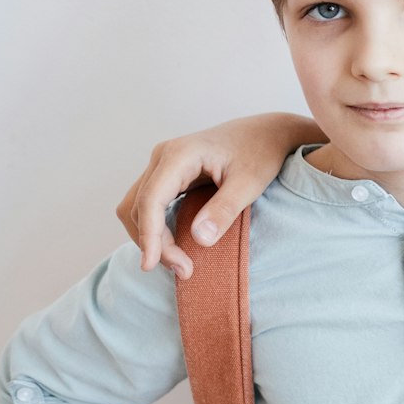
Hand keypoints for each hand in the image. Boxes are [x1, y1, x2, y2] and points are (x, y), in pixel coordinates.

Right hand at [117, 113, 318, 277]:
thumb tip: (199, 239)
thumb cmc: (260, 153)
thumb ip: (225, 209)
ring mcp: (162, 165)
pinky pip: (149, 204)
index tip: (151, 264)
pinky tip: (175, 247)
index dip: (149, 235)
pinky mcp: (168, 175)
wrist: (266, 133)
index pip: (151, 199)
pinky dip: (155, 228)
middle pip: (139, 206)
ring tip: (179, 263)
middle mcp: (163, 157)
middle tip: (183, 270)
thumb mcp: (250, 183)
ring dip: (150, 237)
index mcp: (180, 154)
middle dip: (154, 242)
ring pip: (137, 207)